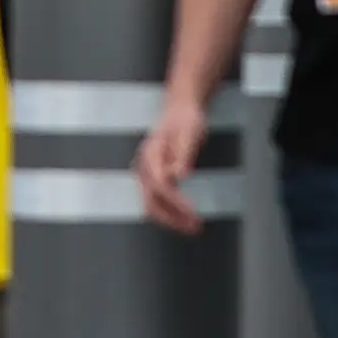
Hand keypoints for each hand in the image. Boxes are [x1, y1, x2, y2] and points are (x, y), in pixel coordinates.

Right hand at [135, 91, 211, 232]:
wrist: (180, 109)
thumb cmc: (186, 119)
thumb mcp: (190, 133)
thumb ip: (184, 154)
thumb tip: (181, 176)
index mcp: (152, 153)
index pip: (160, 185)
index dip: (176, 203)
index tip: (193, 214)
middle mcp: (144, 165)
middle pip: (151, 200)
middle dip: (172, 218)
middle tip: (194, 228)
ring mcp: (145, 172)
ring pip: (152, 203)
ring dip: (171, 218)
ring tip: (192, 226)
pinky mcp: (152, 177)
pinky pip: (156, 200)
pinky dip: (170, 212)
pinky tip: (184, 217)